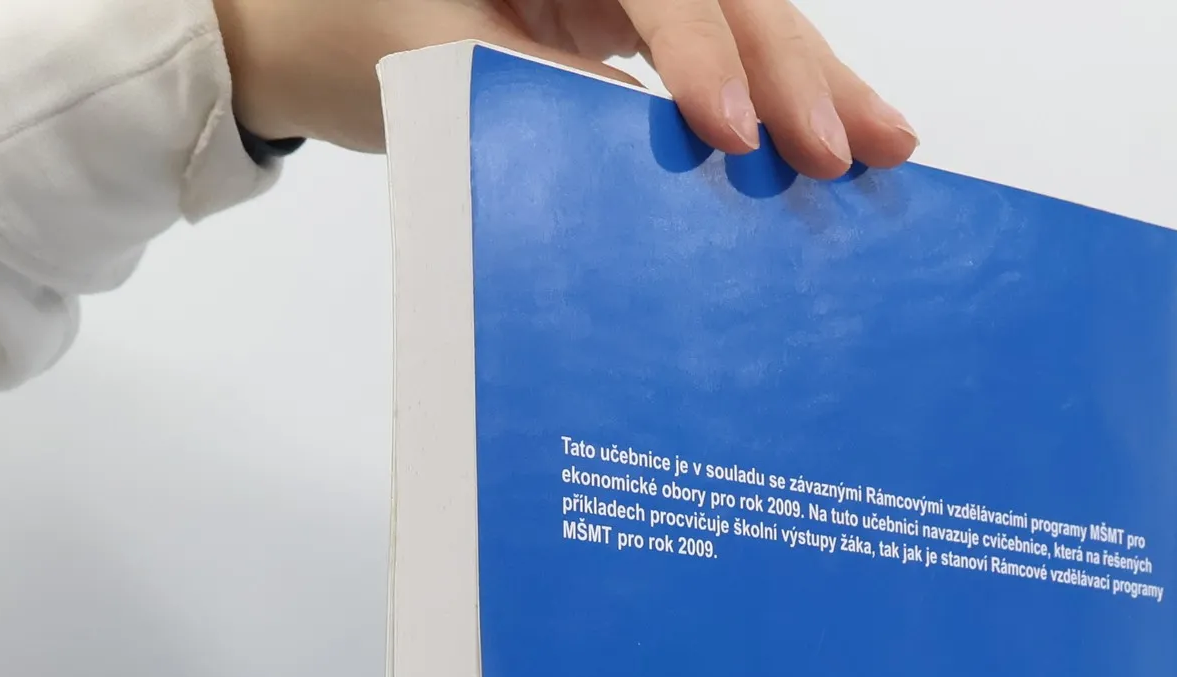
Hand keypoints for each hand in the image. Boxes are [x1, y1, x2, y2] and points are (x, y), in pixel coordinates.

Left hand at [213, 0, 916, 176]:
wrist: (291, 32)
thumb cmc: (345, 39)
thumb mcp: (445, 72)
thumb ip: (552, 102)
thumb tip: (661, 161)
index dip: (699, 51)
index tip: (732, 133)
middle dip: (797, 65)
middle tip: (861, 147)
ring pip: (741, 10)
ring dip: (814, 79)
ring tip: (885, 145)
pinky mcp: (627, 14)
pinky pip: (719, 46)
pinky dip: (776, 94)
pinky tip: (831, 136)